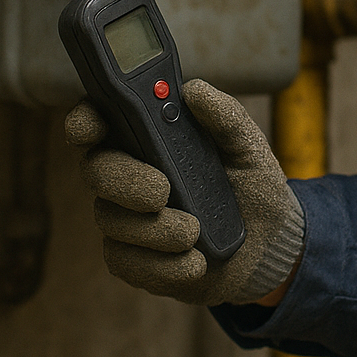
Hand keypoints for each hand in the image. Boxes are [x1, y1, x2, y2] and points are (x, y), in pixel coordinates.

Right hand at [65, 79, 304, 305]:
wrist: (270, 242)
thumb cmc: (251, 182)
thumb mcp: (248, 145)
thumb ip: (224, 115)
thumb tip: (192, 91)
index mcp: (148, 137)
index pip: (100, 121)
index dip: (86, 119)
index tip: (93, 125)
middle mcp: (129, 174)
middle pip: (96, 170)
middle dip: (124, 180)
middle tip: (162, 191)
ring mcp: (128, 219)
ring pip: (112, 220)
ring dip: (155, 229)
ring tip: (195, 231)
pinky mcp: (135, 260)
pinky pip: (128, 262)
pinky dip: (163, 265)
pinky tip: (195, 262)